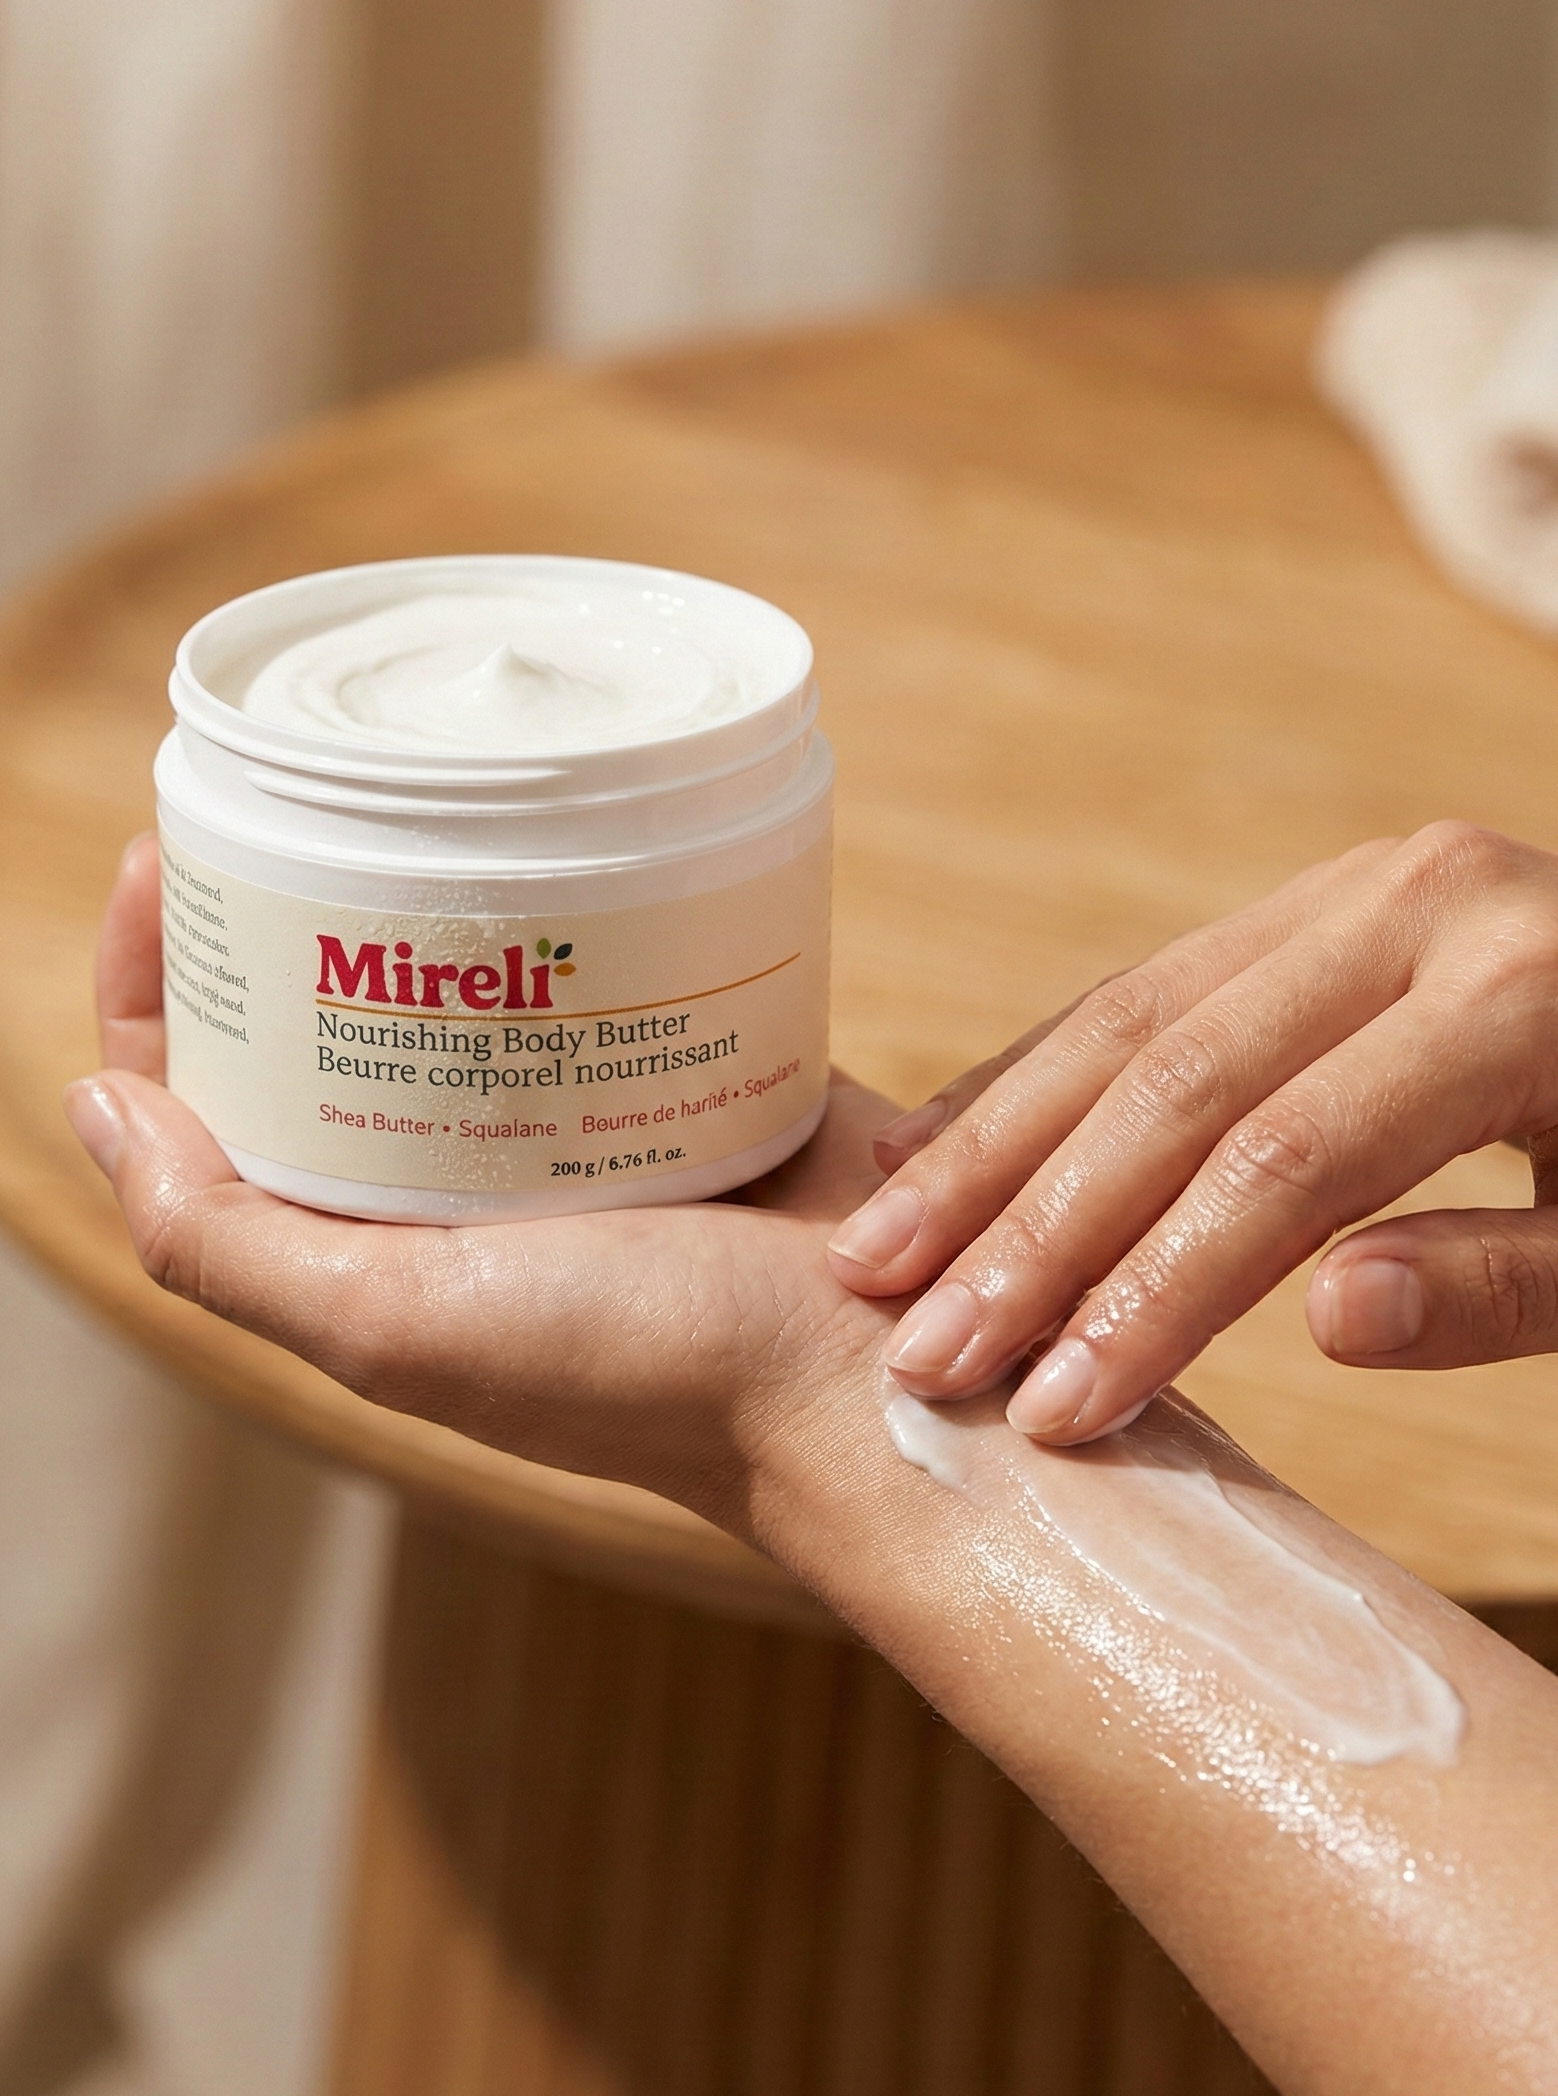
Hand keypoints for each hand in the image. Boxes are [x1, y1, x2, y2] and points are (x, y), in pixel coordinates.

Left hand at [68, 837, 898, 1534]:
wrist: (856, 1365)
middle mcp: (449, 1185)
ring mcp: (559, 1126)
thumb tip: (95, 1107)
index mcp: (365, 1247)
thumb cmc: (643, 1368)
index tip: (163, 857)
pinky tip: (538, 840)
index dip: (164, 986)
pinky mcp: (665, 1073)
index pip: (211, 1100)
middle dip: (280, 917)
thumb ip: (225, 1244)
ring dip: (410, 900)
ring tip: (396, 796)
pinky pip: (579, 976)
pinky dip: (546, 911)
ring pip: (449, 990)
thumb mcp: (397, 1326)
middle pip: (322, 1029)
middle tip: (282, 794)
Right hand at [827, 823, 1557, 1442]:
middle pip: (1180, 1077)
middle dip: (1032, 1226)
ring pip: (1139, 1019)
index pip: (1293, 1162)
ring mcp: (1367, 885)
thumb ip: (1519, 1285)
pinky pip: (1161, 987)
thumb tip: (1328, 1322)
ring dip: (1000, 1144)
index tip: (1052, 1415)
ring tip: (876, 1252)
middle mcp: (1424, 901)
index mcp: (1528, 991)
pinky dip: (1047, 1072)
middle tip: (913, 1349)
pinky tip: (946, 1142)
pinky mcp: (1333, 901)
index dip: (1157, 1293)